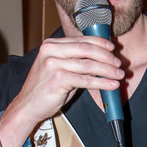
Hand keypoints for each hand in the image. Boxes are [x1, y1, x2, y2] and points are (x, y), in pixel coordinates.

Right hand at [0, 35, 122, 146]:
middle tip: (119, 64)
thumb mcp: (59, 70)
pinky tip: (111, 85)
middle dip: (106, 57)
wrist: (27, 106)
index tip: (112, 48)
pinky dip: (102, 82)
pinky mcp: (58, 79)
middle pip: (87, 49)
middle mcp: (51, 51)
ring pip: (89, 65)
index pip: (81, 40)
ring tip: (119, 75)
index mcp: (51, 45)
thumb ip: (75, 62)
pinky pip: (86, 80)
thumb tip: (100, 61)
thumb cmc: (44, 89)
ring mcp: (53, 64)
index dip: (100, 43)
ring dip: (107, 70)